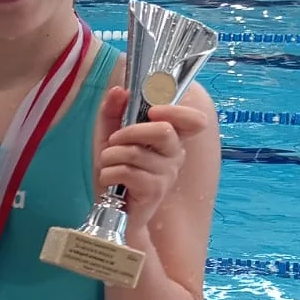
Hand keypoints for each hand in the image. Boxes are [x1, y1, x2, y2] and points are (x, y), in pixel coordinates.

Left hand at [95, 87, 210, 230]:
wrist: (111, 208)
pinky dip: (108, 173)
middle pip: (163, 131)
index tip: (153, 111)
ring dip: (110, 156)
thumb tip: (119, 90)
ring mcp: (168, 173)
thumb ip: (113, 111)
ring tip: (106, 165)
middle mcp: (175, 154)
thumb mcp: (108, 136)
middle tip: (113, 141)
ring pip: (136, 152)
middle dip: (130, 131)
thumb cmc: (115, 170)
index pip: (194, 120)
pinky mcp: (156, 190)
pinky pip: (128, 172)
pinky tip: (109, 180)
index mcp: (169, 137)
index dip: (177, 111)